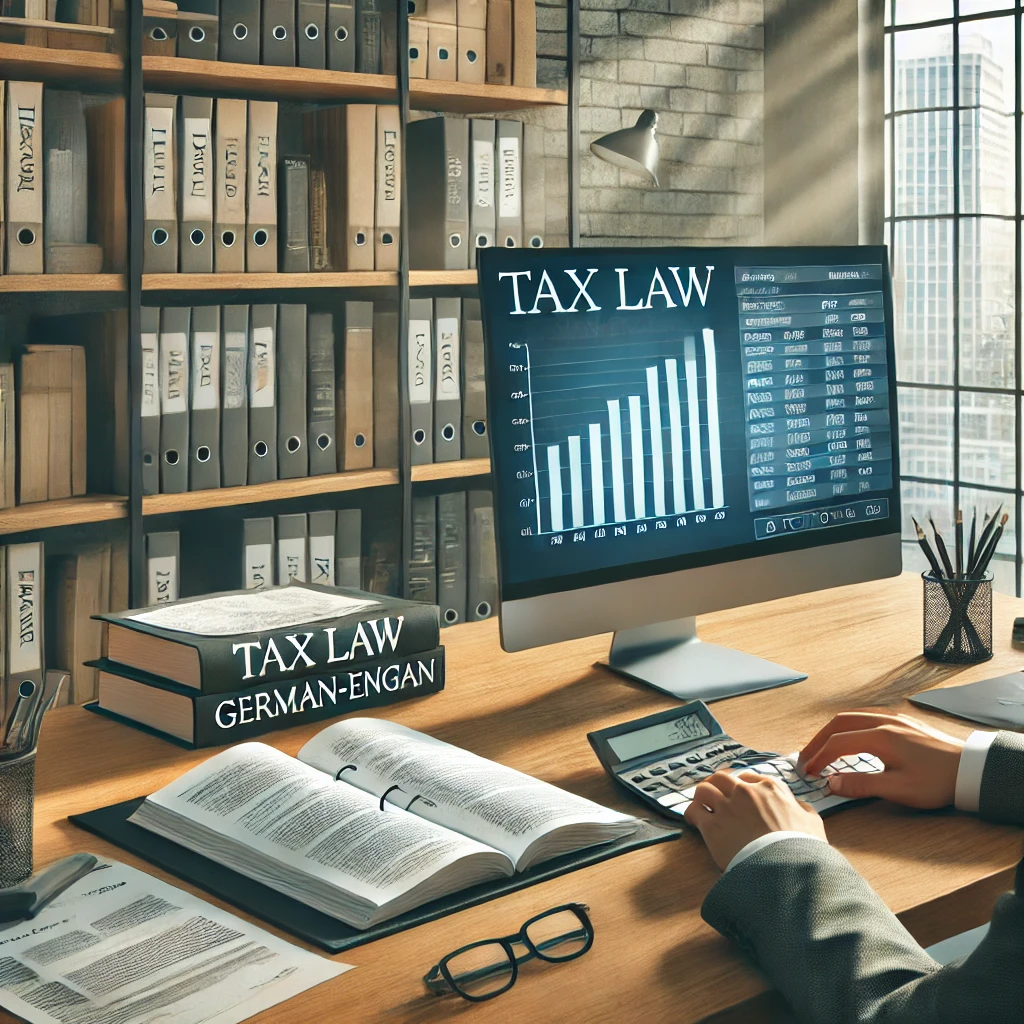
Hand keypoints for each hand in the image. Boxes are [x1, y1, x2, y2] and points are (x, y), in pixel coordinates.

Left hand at [683, 770, 825, 870]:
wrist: (788, 869)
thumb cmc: (803, 848)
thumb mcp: (812, 822)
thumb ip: (801, 809)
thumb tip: (796, 806)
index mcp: (770, 788)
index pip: (747, 777)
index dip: (741, 785)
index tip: (737, 793)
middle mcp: (745, 792)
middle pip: (722, 778)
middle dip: (717, 785)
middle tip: (715, 794)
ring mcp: (727, 807)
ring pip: (704, 789)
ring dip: (702, 796)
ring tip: (702, 805)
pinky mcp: (712, 826)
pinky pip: (693, 810)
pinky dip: (691, 813)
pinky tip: (693, 820)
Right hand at [798, 712, 964, 808]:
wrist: (971, 769)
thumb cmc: (938, 781)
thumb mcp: (899, 789)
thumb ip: (861, 785)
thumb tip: (832, 783)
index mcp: (880, 737)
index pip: (837, 743)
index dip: (819, 757)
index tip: (808, 771)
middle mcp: (884, 722)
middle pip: (839, 723)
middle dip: (818, 739)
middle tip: (806, 756)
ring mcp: (895, 719)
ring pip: (853, 717)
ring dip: (833, 731)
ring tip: (822, 746)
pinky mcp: (904, 723)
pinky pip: (867, 717)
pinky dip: (849, 726)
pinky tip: (851, 736)